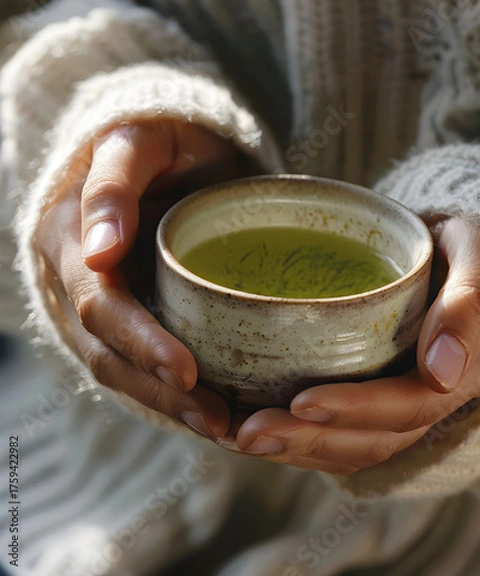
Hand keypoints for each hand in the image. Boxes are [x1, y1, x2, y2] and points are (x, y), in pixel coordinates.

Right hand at [37, 120, 244, 437]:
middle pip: (108, 352)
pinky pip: (138, 364)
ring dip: (167, 405)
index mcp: (68, 239)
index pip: (100, 306)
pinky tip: (209, 412)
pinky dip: (170, 394)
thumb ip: (114, 185)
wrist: (161, 153)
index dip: (141, 344)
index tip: (188, 373)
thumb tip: (99, 255)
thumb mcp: (139, 141)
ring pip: (121, 369)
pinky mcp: (124, 316)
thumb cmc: (158, 140)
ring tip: (221, 428)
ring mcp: (98, 304)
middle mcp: (76, 281)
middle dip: (159, 392)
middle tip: (218, 420)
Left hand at [230, 218, 479, 473]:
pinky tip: (251, 430)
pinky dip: (296, 441)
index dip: (356, 410)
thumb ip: (467, 302)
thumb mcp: (470, 252)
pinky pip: (337, 437)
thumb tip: (442, 373)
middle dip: (307, 441)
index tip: (300, 403)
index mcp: (460, 369)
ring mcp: (396, 406)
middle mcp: (426, 399)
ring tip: (236, 438)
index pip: (408, 405)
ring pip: (349, 448)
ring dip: (293, 450)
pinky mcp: (369, 402)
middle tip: (247, 433)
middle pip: (369, 440)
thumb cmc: (452, 247)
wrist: (439, 256)